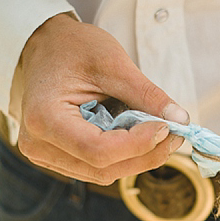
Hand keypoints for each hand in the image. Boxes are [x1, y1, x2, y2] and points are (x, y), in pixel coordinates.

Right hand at [16, 13, 188, 184]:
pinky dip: (126, 156)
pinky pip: (99, 168)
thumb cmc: (70, 48)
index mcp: (44, 118)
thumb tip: (179, 121)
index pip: (98, 150)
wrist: (44, 47)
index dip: (138, 145)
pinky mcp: (61, 158)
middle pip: (104, 168)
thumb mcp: (113, 63)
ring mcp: (47, 156)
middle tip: (175, 133)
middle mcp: (39, 145)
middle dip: (146, 154)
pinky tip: (140, 137)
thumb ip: (146, 95)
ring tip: (161, 132)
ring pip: (105, 173)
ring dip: (139, 158)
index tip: (166, 127)